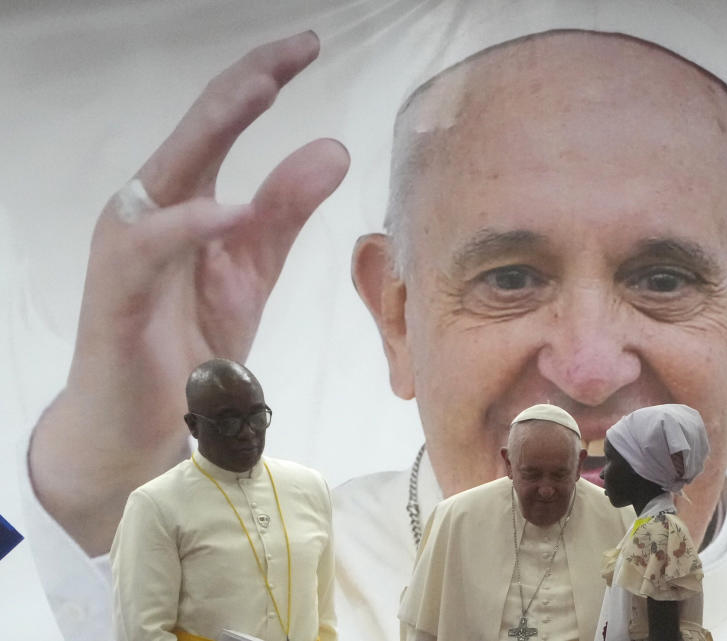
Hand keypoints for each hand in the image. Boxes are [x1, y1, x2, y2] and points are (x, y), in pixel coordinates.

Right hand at [29, 32, 348, 554]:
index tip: (307, 45)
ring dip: (215, 128)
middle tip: (295, 48)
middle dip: (245, 84)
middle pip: (197, 129)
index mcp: (186, 197)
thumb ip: (286, 209)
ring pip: (170, 170)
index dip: (261, 80)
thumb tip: (333, 147)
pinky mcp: (118, 290)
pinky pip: (151, 247)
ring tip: (263, 91)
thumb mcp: (252, 265)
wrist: (146, 418)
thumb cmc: (190, 336)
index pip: (223, 123)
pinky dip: (191, 225)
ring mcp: (131, 245)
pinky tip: (233, 210)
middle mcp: (152, 207)